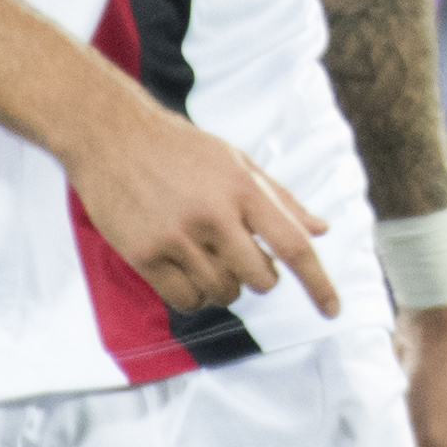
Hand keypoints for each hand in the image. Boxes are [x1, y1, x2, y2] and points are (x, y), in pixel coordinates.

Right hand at [60, 92, 340, 316]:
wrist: (112, 136)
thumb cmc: (181, 148)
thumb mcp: (238, 161)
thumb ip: (281, 199)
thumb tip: (321, 229)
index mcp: (244, 188)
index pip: (293, 245)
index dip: (318, 282)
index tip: (333, 309)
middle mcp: (214, 214)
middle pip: (260, 278)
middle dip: (260, 278)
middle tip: (243, 258)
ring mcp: (177, 236)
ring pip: (223, 293)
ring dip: (225, 287)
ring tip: (209, 259)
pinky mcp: (144, 254)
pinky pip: (185, 300)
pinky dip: (195, 297)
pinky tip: (188, 273)